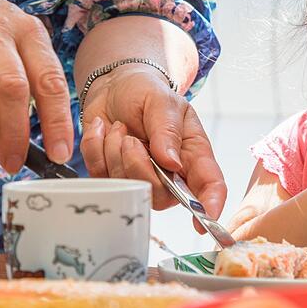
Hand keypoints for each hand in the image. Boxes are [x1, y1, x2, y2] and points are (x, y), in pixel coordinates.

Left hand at [79, 63, 226, 229]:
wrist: (114, 87)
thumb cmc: (146, 92)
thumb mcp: (162, 102)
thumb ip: (167, 131)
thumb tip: (172, 163)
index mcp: (193, 154)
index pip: (210, 185)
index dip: (210, 206)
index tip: (202, 221)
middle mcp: (171, 174)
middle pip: (160, 195)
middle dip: (138, 166)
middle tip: (130, 139)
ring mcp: (141, 178)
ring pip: (128, 187)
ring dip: (114, 152)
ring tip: (119, 128)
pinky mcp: (113, 177)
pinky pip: (100, 176)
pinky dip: (96, 148)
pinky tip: (104, 131)